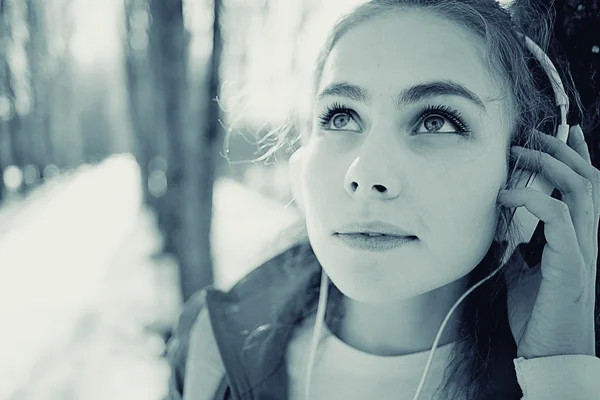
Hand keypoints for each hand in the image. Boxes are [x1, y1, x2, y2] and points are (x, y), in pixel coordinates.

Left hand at [498, 125, 598, 358]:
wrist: (550, 352)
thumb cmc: (538, 315)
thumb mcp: (522, 273)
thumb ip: (518, 248)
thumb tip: (500, 229)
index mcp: (577, 239)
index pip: (584, 188)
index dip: (577, 157)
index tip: (562, 131)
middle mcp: (587, 239)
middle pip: (587, 179)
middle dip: (562, 150)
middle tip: (535, 134)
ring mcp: (583, 249)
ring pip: (580, 189)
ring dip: (551, 164)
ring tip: (522, 150)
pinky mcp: (571, 263)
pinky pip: (556, 217)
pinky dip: (531, 198)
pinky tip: (505, 192)